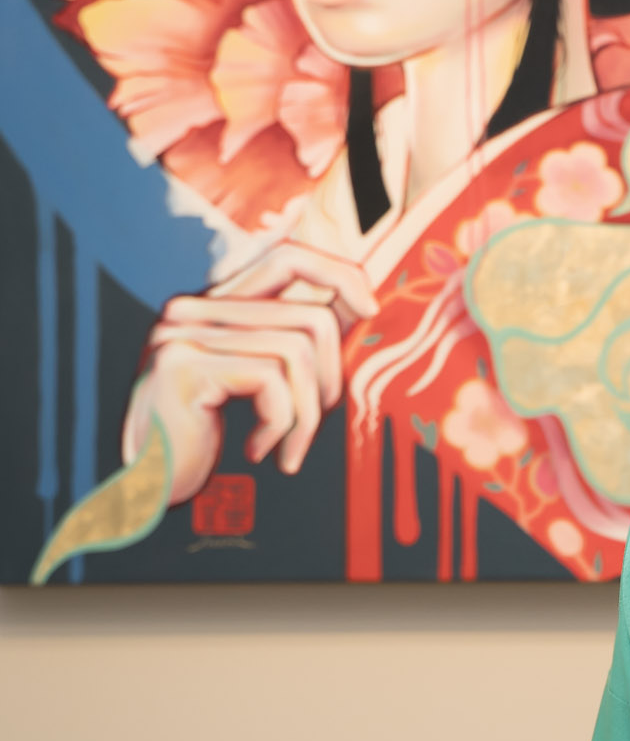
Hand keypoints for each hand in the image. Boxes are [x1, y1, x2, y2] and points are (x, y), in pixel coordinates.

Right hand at [125, 243, 377, 504]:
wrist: (147, 484)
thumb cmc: (206, 430)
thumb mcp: (257, 376)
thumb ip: (298, 337)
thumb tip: (362, 301)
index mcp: (213, 302)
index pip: (289, 256)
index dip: (339, 274)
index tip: (370, 309)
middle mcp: (193, 307)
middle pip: (311, 317)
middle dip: (333, 375)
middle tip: (317, 415)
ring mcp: (183, 332)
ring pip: (300, 351)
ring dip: (308, 411)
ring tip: (290, 441)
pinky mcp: (183, 365)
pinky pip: (271, 380)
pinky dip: (281, 423)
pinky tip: (259, 449)